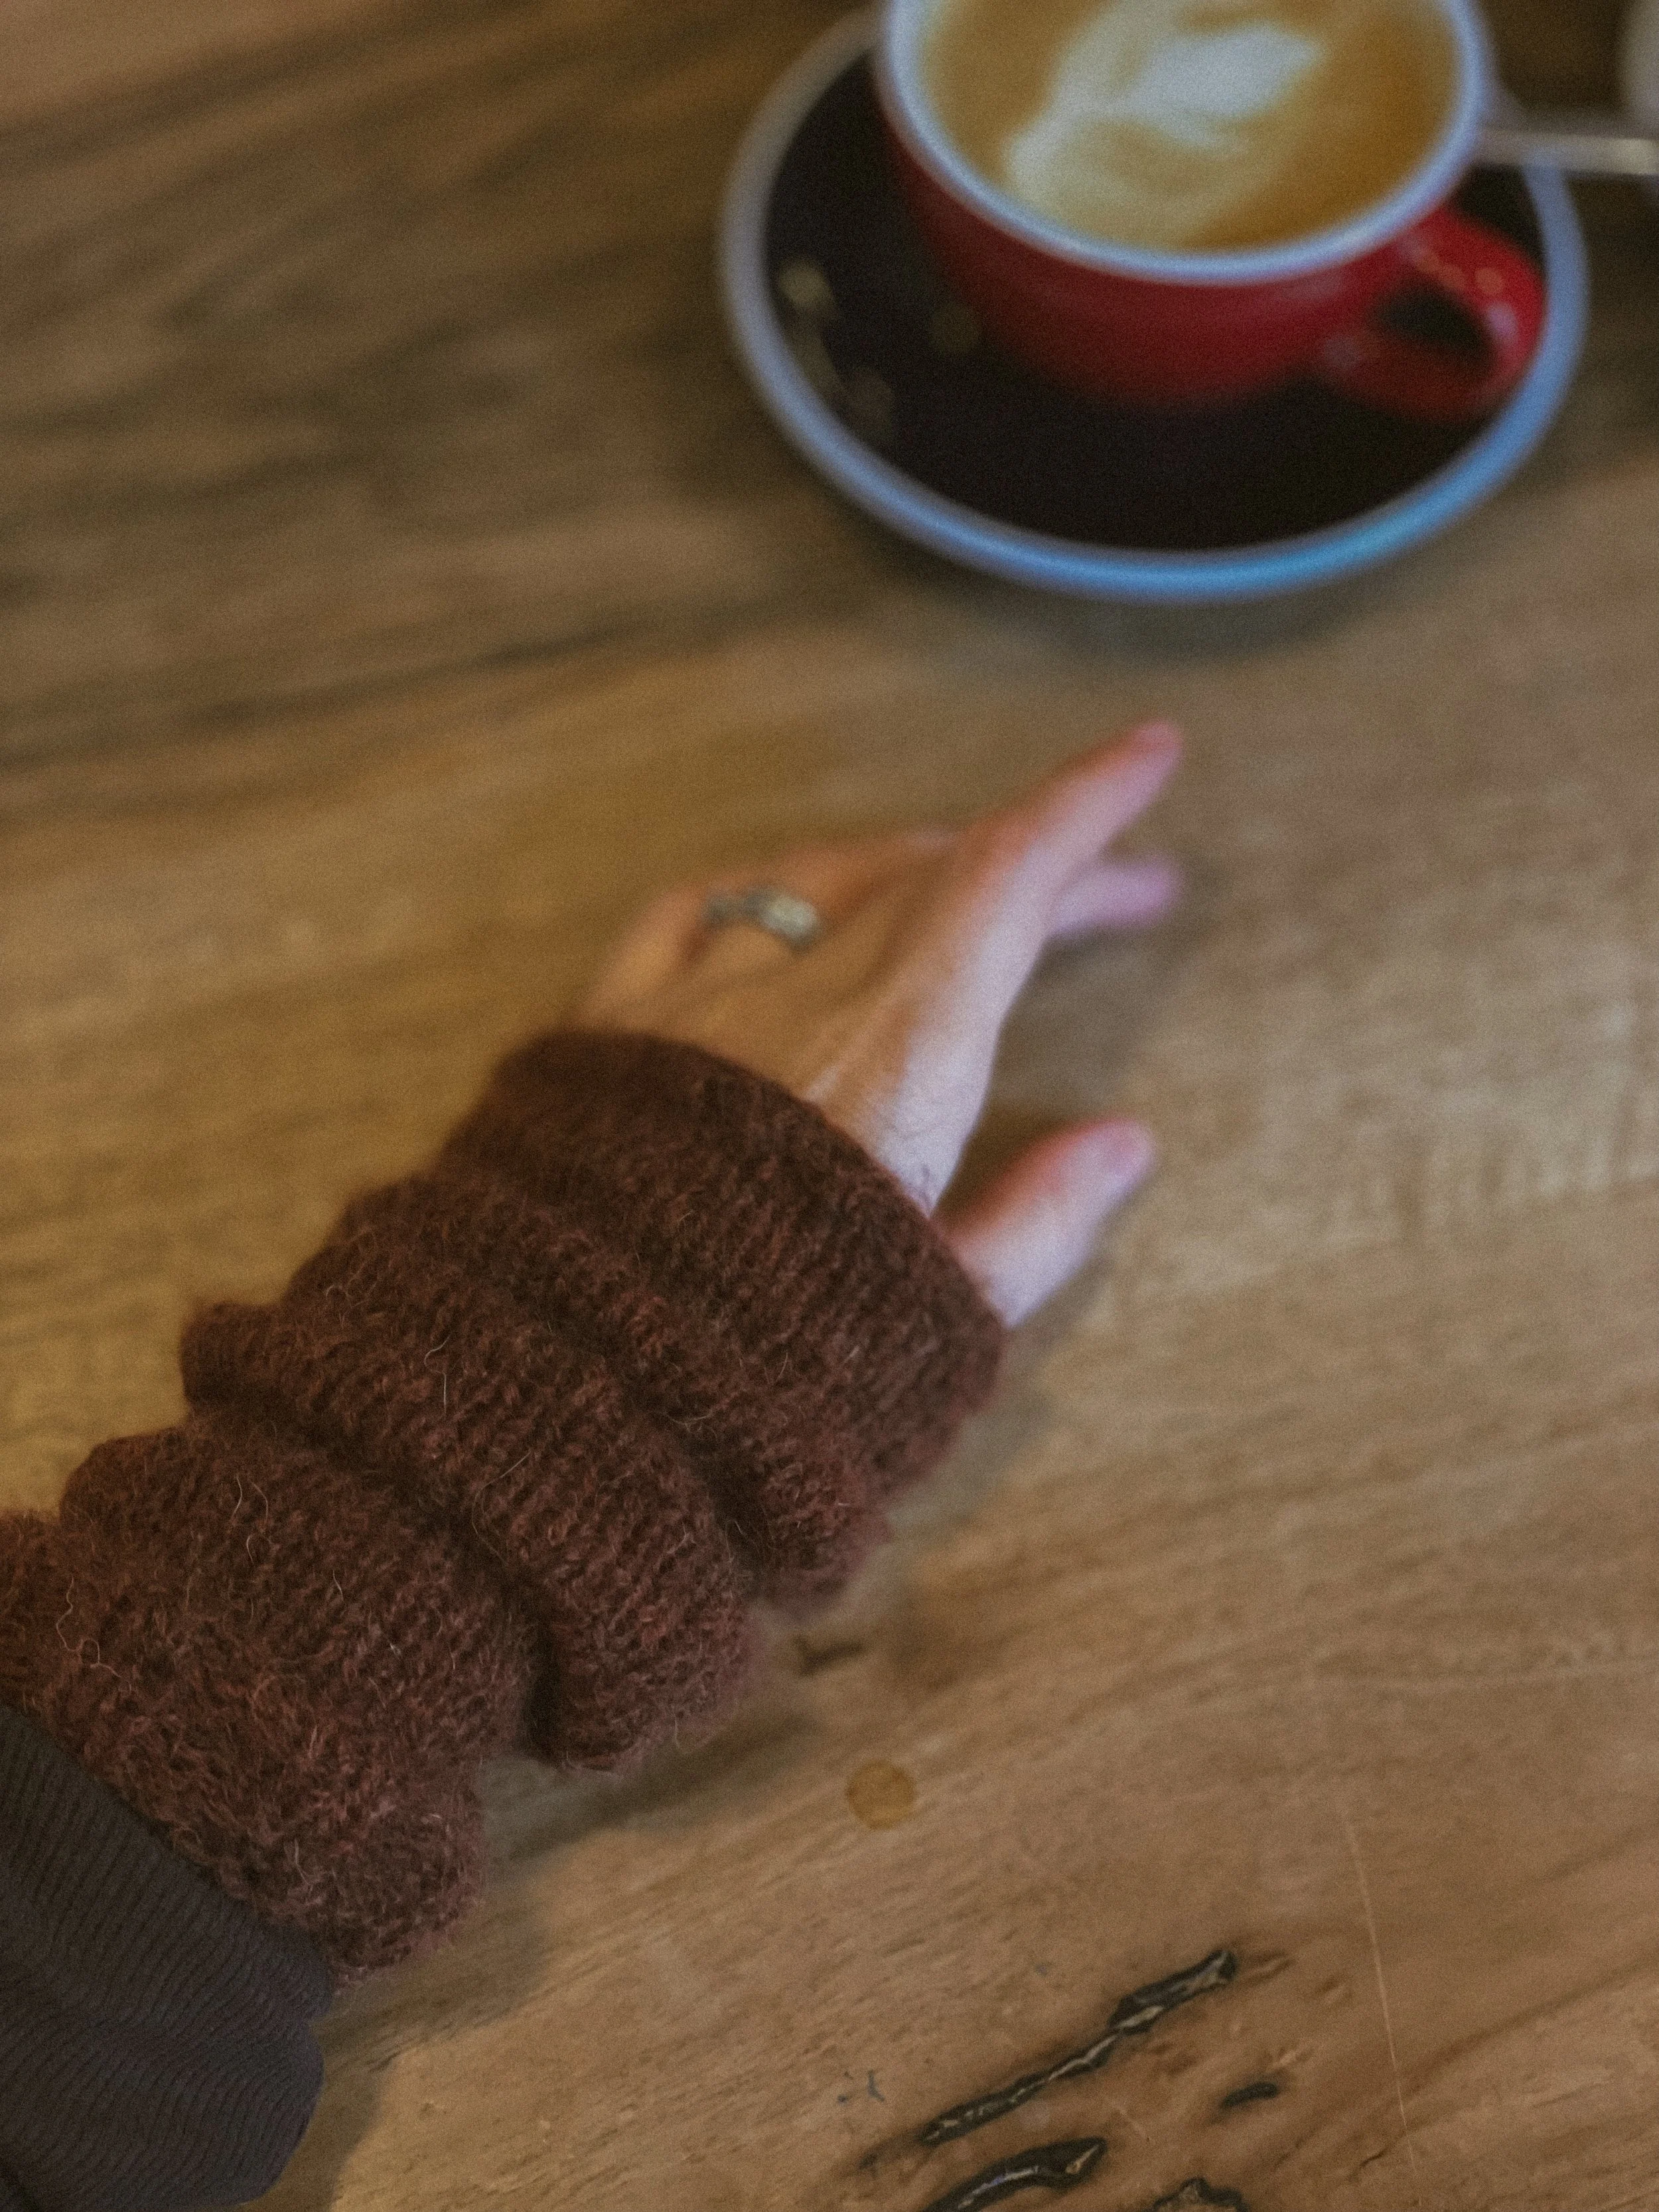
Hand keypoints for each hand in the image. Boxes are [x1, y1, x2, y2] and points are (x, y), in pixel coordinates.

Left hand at [574, 724, 1181, 1324]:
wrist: (576, 1382)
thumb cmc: (772, 1363)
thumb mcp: (945, 1313)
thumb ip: (1041, 1218)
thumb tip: (1123, 1146)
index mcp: (896, 1051)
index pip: (1005, 876)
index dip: (1085, 802)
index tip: (1151, 749)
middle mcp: (796, 995)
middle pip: (934, 877)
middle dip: (1039, 864)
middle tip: (1117, 896)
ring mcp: (692, 1003)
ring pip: (820, 881)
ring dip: (912, 870)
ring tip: (969, 890)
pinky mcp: (608, 1033)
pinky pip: (690, 916)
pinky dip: (764, 893)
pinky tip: (781, 901)